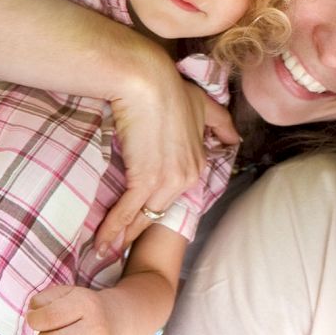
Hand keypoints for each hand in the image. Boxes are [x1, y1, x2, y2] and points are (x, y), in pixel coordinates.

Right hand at [94, 75, 238, 256]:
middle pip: (157, 212)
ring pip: (142, 216)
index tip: (139, 224)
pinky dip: (112, 227)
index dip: (154, 210)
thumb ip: (221, 124)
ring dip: (122, 235)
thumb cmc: (172, 90)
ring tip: (105, 251)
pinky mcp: (145, 178)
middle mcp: (186, 177)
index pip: (174, 197)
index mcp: (198, 165)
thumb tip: (235, 139)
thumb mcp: (204, 106)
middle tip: (118, 248)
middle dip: (136, 231)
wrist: (149, 82)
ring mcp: (167, 180)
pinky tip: (100, 241)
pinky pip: (127, 210)